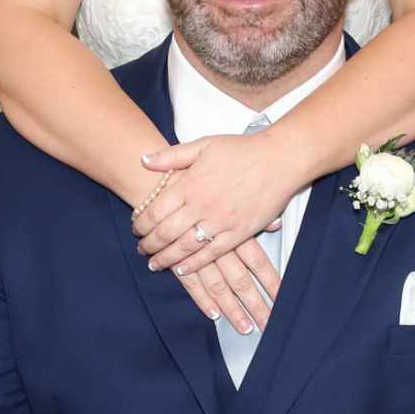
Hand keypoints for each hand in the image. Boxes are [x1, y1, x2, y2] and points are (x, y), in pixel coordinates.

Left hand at [136, 132, 299, 327]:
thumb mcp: (203, 144)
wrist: (279, 160)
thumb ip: (171, 155)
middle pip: (166, 232)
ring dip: (166, 257)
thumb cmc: (242, 150)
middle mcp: (201, 205)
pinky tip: (182, 269)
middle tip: (141, 249)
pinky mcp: (238, 233)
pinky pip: (211, 253)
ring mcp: (220, 221)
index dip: (141, 222)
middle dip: (149, 243)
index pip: (155, 209)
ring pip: (184, 247)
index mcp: (190, 183)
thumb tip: (143, 160)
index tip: (135, 228)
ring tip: (155, 263)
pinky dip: (194, 263)